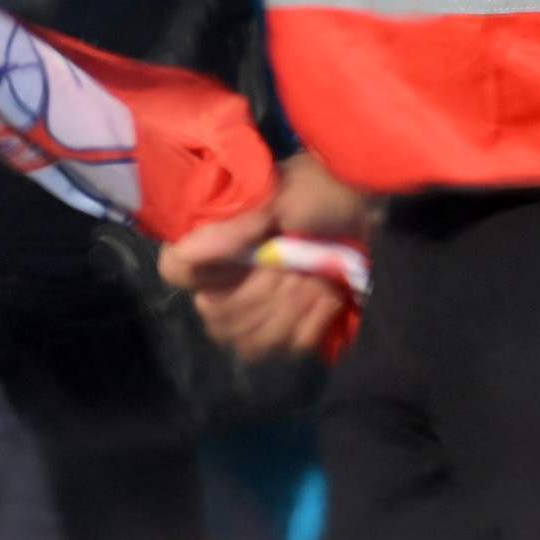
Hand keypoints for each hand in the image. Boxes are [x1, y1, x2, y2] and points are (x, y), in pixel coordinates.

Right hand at [162, 149, 369, 362]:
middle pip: (218, 317)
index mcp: (213, 245)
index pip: (176, 269)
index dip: (200, 271)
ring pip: (252, 341)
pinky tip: (329, 294)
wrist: (363, 210)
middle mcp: (224, 282)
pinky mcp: (290, 329)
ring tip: (318, 277)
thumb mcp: (276, 197)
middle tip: (297, 262)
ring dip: (294, 309)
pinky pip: (290, 347)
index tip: (250, 250)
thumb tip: (188, 250)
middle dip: (266, 294)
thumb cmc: (315, 193)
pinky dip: (316, 321)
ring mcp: (257, 311)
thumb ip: (234, 225)